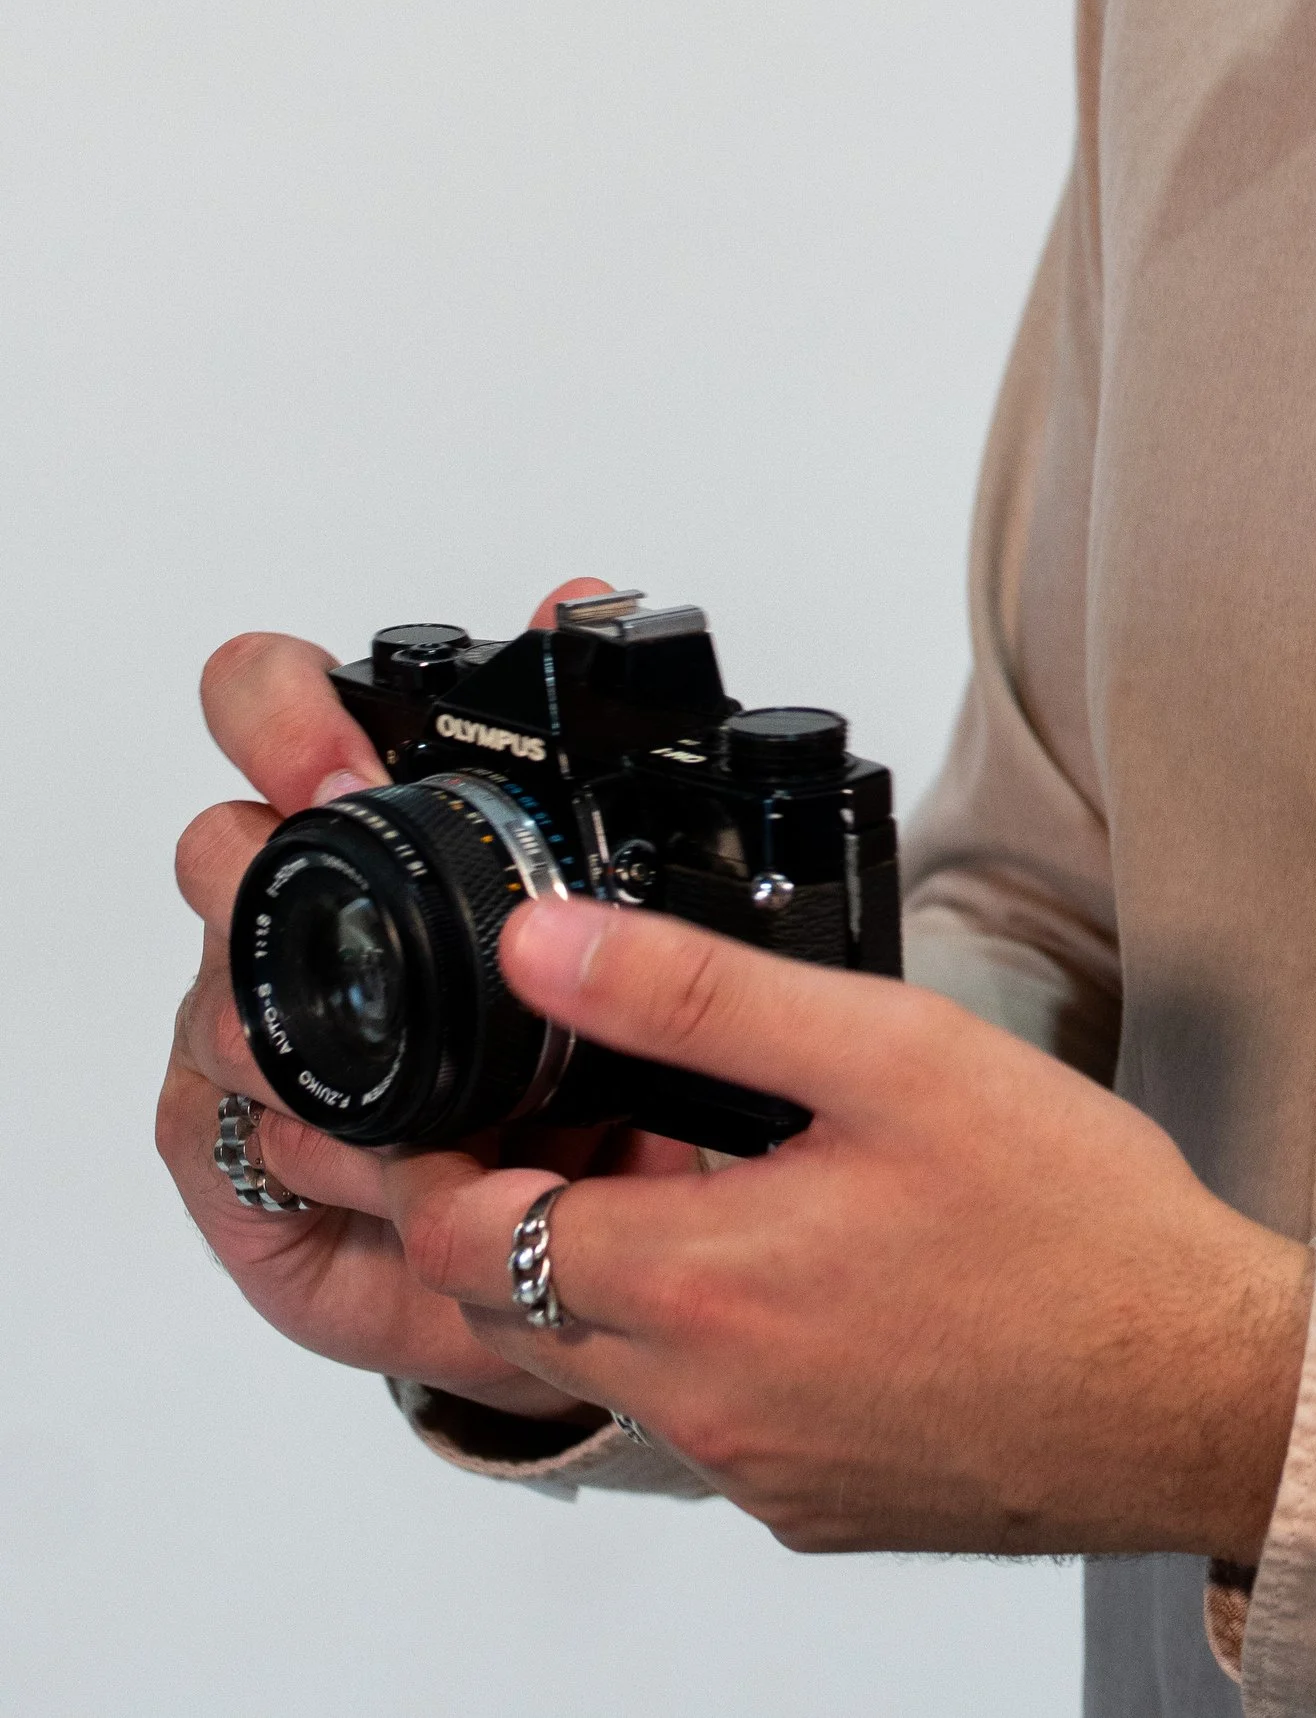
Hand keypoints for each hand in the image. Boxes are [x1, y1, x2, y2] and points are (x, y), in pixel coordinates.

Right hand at [156, 578, 669, 1421]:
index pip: (267, 703)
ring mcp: (242, 1034)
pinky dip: (350, 1169)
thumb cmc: (568, 1043)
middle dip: (271, 882)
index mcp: (356, 821)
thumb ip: (566, 742)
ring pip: (231, 1015)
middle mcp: (283, 912)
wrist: (567, 1220)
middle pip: (217, 848)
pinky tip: (426, 1175)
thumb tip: (580, 593)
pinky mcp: (232, 1165)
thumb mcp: (601, 894)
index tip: (342, 770)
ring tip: (463, 1101)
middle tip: (370, 930)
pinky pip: (255, 1152)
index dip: (280, 712)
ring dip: (342, 1058)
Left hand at [386, 898, 1315, 1556]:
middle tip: (573, 1110)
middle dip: (504, 1210)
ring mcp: (758, 1470)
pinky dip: (703, 1338)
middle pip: (509, 1312)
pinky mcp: (815, 1505)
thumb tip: (541, 946)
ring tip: (696, 1164)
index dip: (428, 1157)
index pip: (457, 1238)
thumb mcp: (890, 1052)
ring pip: (611, 1367)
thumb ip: (696, 994)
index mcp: (702, 1286)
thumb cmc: (1077, 1226)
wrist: (1203, 1392)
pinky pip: (706, 1418)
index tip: (452, 1090)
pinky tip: (797, 1259)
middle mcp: (705, 1404)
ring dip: (609, 1271)